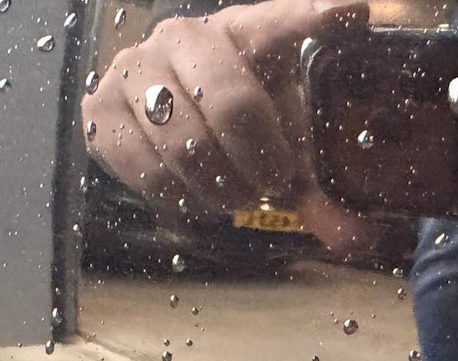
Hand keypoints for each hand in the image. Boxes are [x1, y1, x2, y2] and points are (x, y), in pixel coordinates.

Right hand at [82, 0, 377, 251]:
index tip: (353, 16)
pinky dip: (177, 196)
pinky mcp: (100, 108)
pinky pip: (145, 170)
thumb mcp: (281, 145)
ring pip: (186, 146)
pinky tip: (191, 190)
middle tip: (270, 181)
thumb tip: (358, 241)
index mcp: (244, 32)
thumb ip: (320, 191)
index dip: (315, 15)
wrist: (162, 121)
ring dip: (218, 187)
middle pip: (232, 105)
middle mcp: (185, 36)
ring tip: (231, 191)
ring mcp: (135, 67)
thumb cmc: (236, 126)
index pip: (281, 21)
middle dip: (258, 161)